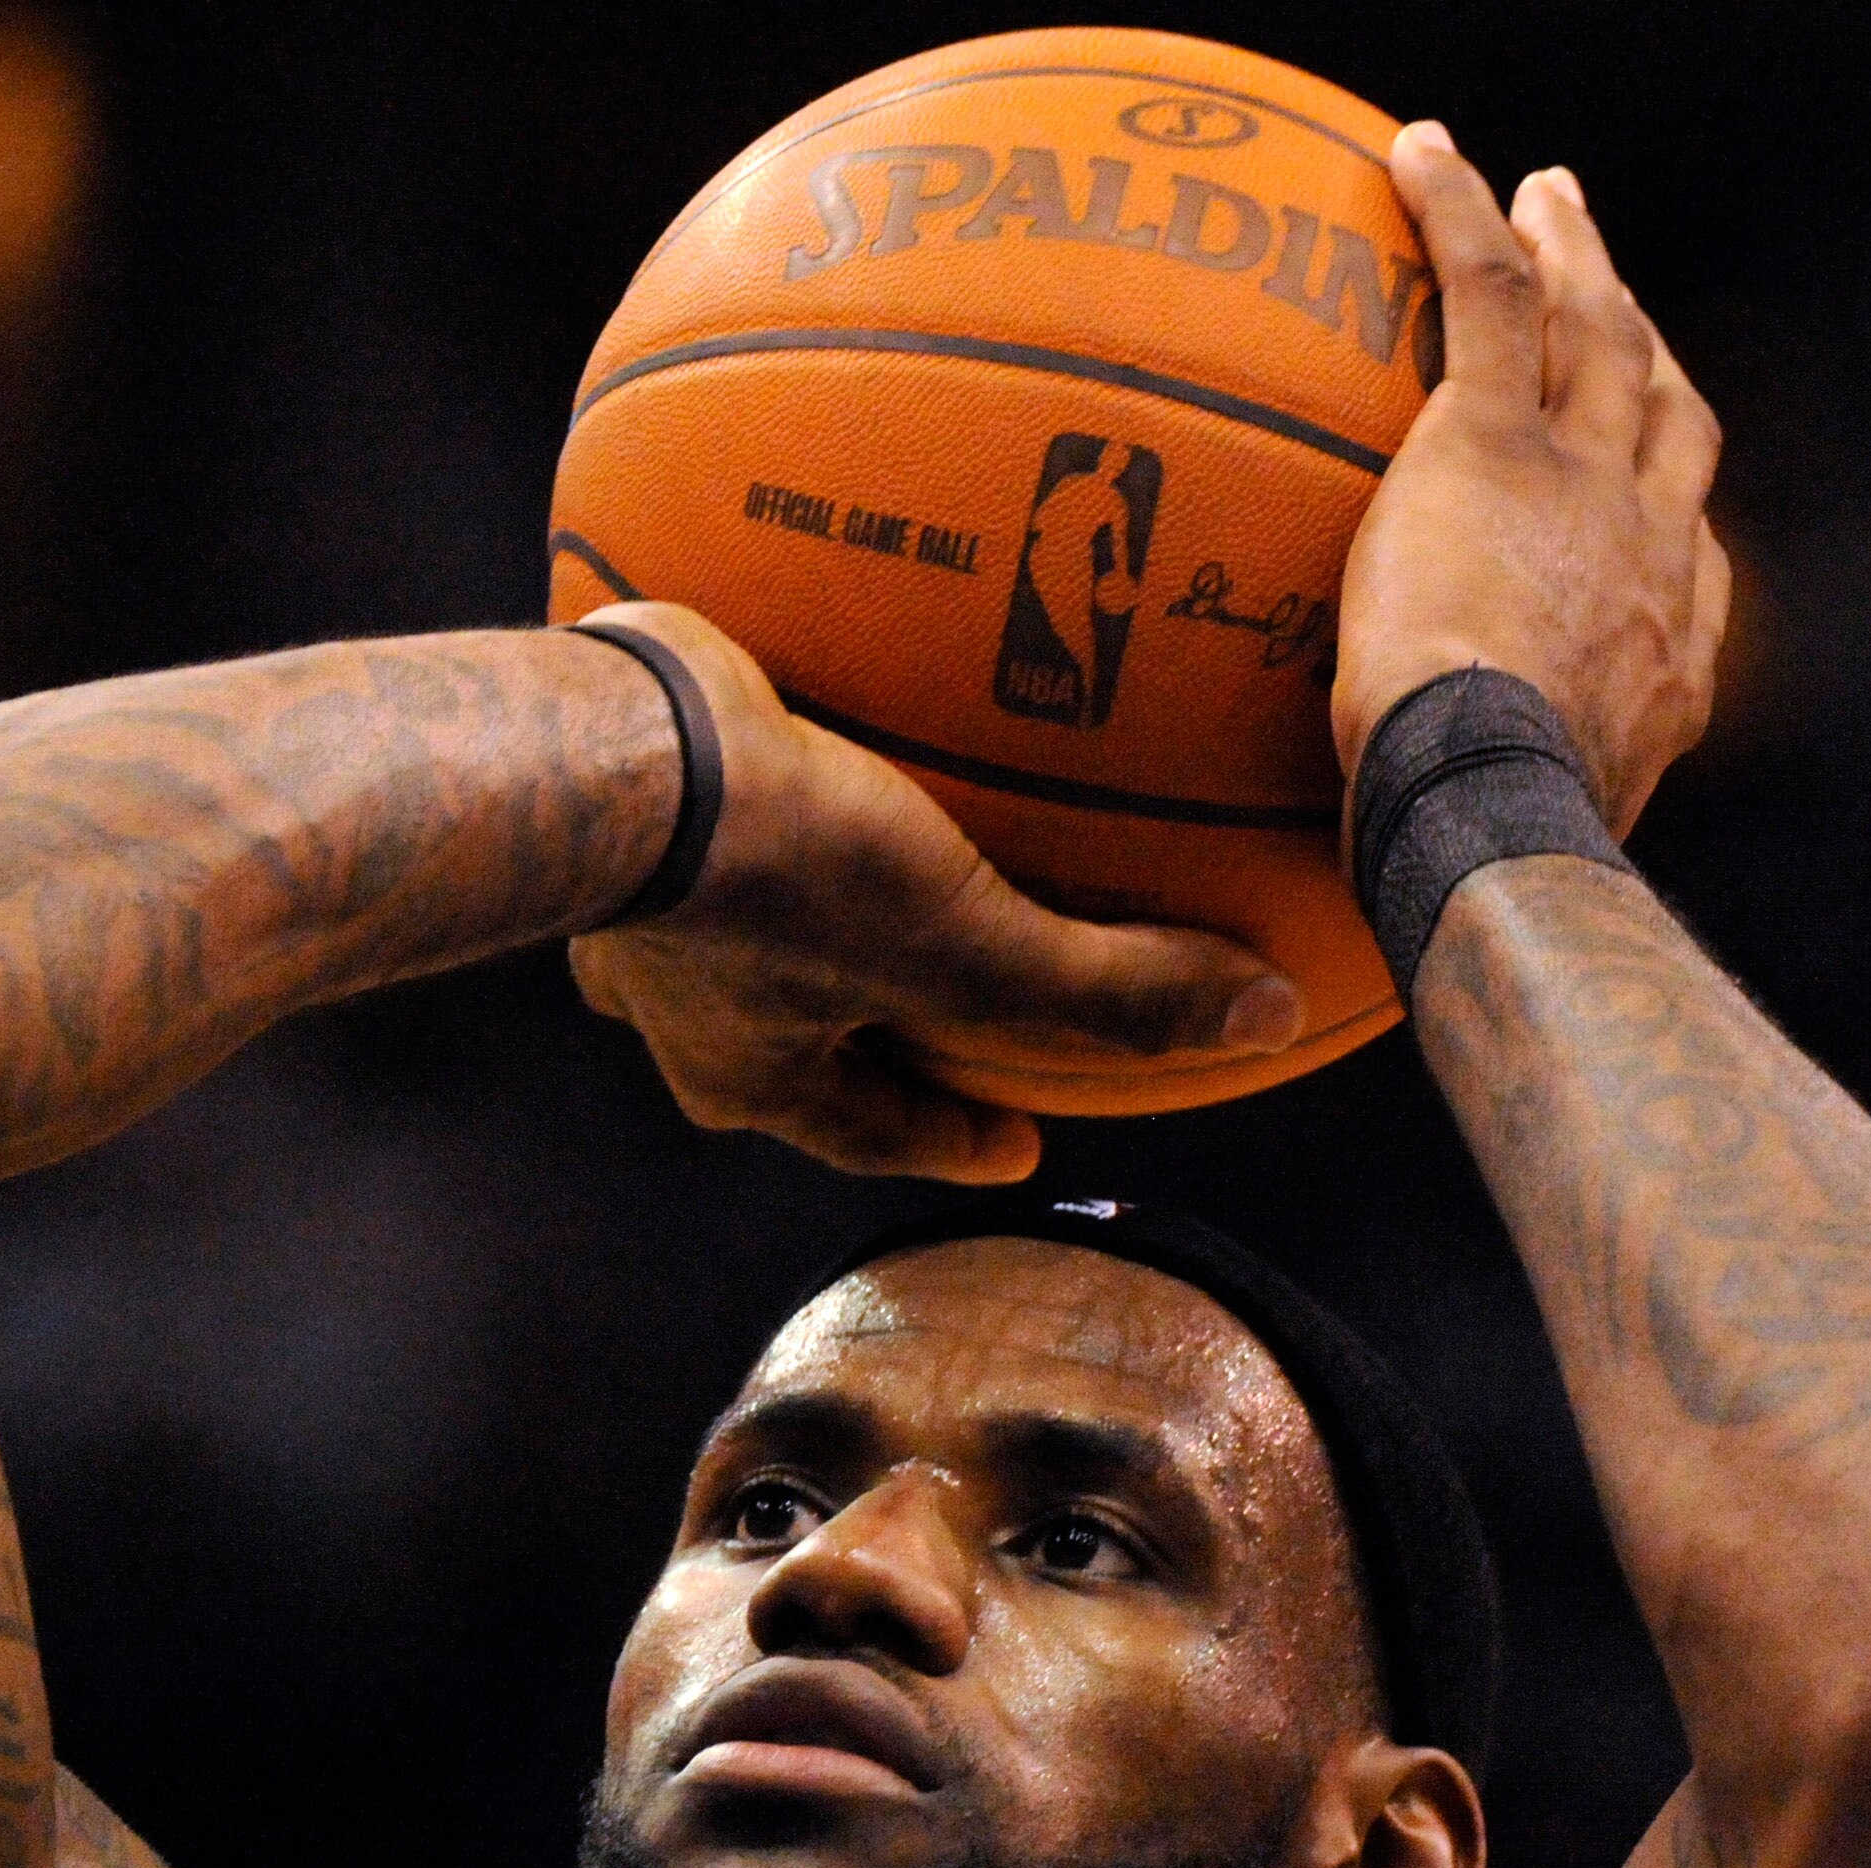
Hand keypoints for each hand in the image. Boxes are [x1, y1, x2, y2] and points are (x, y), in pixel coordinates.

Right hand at [565, 602, 1295, 1181]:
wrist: (611, 749)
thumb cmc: (776, 873)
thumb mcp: (965, 946)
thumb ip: (1105, 990)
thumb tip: (1260, 1017)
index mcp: (751, 1073)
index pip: (874, 1132)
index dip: (953, 1138)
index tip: (1014, 1140)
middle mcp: (683, 1008)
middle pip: (800, 1040)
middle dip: (867, 1029)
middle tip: (939, 1010)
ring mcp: (640, 908)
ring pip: (742, 930)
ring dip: (806, 912)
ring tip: (871, 864)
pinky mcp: (628, 798)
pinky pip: (712, 803)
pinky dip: (764, 783)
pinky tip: (808, 723)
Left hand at [1336, 127, 1728, 833]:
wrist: (1493, 807)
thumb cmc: (1488, 862)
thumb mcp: (1518, 856)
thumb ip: (1497, 844)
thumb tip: (1415, 904)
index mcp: (1666, 651)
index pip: (1681, 552)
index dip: (1665, 500)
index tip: (1641, 480)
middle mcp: (1651, 547)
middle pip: (1665, 413)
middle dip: (1645, 343)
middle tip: (1614, 287)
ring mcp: (1586, 481)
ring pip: (1599, 334)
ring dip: (1577, 258)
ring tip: (1549, 199)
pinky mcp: (1492, 438)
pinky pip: (1484, 297)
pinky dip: (1461, 216)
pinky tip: (1421, 152)